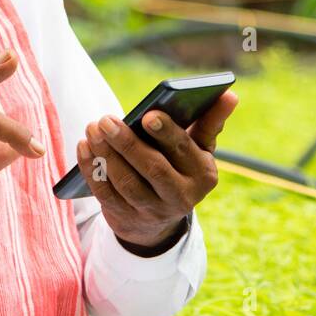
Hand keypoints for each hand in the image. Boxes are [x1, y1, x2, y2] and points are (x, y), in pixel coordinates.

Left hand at [77, 90, 237, 252]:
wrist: (159, 220)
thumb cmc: (180, 168)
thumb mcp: (199, 150)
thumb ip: (210, 122)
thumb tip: (231, 94)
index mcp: (203, 176)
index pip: (183, 151)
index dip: (166, 133)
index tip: (147, 114)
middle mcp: (181, 198)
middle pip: (152, 169)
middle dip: (127, 143)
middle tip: (106, 119)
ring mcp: (152, 211)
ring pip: (125, 182)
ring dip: (105, 154)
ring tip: (93, 128)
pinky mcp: (125, 218)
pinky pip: (105, 193)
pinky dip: (91, 169)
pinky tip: (84, 146)